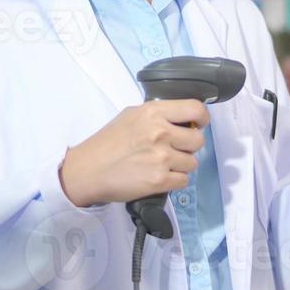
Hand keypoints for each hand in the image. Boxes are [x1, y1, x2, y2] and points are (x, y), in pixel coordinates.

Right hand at [60, 100, 209, 206]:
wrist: (87, 171)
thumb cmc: (106, 143)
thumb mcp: (130, 115)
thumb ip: (157, 114)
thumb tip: (181, 119)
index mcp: (153, 112)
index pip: (195, 109)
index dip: (201, 119)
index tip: (198, 125)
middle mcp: (160, 133)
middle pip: (198, 140)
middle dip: (189, 146)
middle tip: (174, 149)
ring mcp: (161, 158)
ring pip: (192, 163)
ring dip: (181, 165)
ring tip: (161, 164)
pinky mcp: (159, 180)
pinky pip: (184, 180)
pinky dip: (174, 180)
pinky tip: (158, 176)